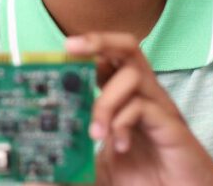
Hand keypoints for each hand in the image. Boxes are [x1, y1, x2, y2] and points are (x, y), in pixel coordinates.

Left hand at [64, 33, 212, 185]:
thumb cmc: (146, 180)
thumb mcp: (100, 166)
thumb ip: (76, 158)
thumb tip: (40, 168)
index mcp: (125, 99)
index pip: (105, 60)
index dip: (82, 52)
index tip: (57, 52)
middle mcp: (144, 96)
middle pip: (126, 49)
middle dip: (97, 41)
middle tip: (71, 47)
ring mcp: (159, 108)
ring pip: (131, 75)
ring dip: (105, 101)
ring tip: (96, 134)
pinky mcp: (172, 125)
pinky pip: (144, 105)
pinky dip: (123, 122)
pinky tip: (119, 145)